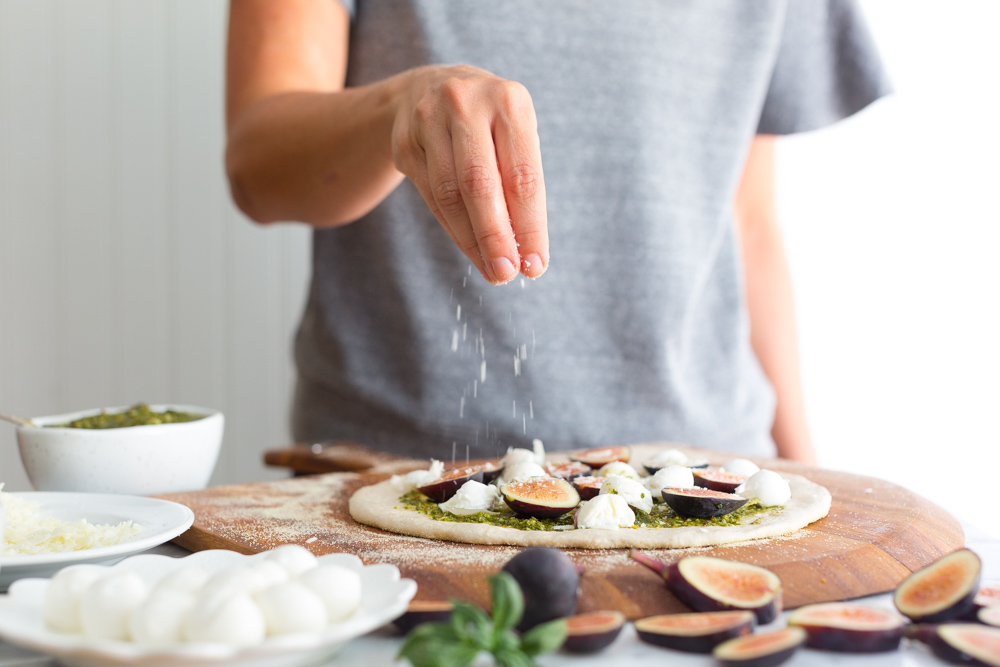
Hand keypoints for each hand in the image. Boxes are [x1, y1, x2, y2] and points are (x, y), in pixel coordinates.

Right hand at [392, 66, 547, 283]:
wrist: (430, 87)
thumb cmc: (488, 123)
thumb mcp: (514, 136)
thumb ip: (520, 186)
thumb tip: (526, 251)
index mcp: (509, 101)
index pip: (523, 176)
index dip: (530, 226)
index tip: (536, 264)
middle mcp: (467, 104)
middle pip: (480, 184)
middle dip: (495, 237)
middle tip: (506, 273)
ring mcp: (429, 120)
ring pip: (449, 194)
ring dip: (472, 239)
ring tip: (491, 268)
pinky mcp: (405, 141)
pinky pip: (431, 195)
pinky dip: (453, 228)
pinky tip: (470, 248)